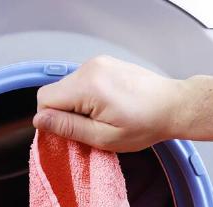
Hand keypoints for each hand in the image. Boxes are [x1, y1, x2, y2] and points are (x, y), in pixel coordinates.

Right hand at [33, 56, 189, 151]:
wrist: (173, 106)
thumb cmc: (145, 124)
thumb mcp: (104, 137)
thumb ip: (69, 128)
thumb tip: (39, 121)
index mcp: (88, 86)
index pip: (44, 100)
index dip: (51, 121)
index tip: (71, 133)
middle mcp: (89, 68)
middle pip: (54, 92)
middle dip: (64, 113)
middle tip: (89, 128)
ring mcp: (96, 63)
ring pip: (67, 87)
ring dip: (76, 105)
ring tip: (102, 117)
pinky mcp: (103, 63)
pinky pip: (80, 81)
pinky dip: (86, 96)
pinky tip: (106, 106)